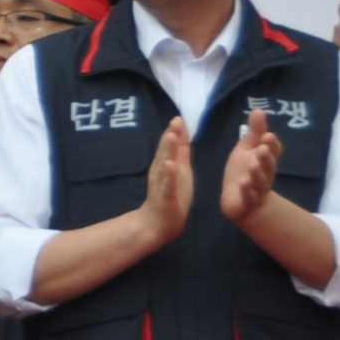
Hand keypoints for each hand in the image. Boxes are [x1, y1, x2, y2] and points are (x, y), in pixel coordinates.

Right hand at [139, 116, 195, 242]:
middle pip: (165, 151)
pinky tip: (169, 164)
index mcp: (166, 164)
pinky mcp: (164, 196)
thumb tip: (181, 131)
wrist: (157, 223)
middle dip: (170, 136)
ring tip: (171, 136)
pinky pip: (166, 184)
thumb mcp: (179, 170)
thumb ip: (180, 152)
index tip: (179, 117)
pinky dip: (168, 174)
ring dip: (167, 150)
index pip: (171, 145)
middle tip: (175, 121)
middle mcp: (161, 171)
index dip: (175, 132)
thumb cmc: (171, 196)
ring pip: (164, 164)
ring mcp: (161, 184)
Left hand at [218, 103, 284, 227]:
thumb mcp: (247, 149)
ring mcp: (257, 188)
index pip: (273, 151)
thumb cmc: (244, 171)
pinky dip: (247, 190)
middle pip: (268, 166)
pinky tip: (243, 183)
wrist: (241, 201)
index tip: (267, 136)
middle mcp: (264, 174)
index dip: (271, 145)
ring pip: (260, 181)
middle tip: (262, 148)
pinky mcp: (247, 201)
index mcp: (265, 160)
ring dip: (257, 173)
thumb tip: (259, 110)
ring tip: (253, 165)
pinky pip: (249, 196)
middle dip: (266, 157)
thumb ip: (255, 132)